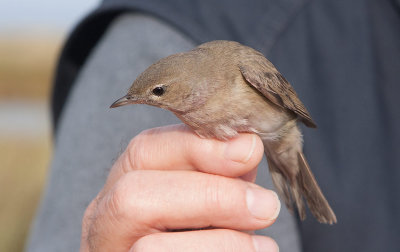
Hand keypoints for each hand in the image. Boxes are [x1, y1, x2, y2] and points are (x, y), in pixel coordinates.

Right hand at [80, 124, 279, 250]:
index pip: (144, 151)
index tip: (249, 150)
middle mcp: (104, 220)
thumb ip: (218, 174)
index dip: (196, 147)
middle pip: (134, 194)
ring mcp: (114, 251)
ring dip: (222, 241)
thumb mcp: (205, 196)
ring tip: (264, 245)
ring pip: (149, 248)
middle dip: (209, 195)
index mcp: (121, 186)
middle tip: (265, 206)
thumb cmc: (196, 232)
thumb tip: (246, 146)